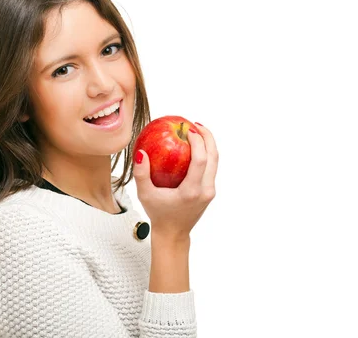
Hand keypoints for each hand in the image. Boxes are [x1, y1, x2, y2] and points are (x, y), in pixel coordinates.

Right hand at [132, 123, 218, 241]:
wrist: (173, 233)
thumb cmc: (158, 213)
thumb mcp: (145, 195)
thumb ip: (141, 174)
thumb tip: (141, 153)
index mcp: (191, 191)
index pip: (201, 160)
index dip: (198, 142)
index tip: (188, 129)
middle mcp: (205, 190)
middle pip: (214, 157)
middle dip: (208, 137)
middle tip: (195, 124)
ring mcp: (210, 191)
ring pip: (216, 161)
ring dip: (209, 144)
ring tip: (197, 130)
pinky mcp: (210, 191)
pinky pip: (212, 167)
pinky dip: (206, 153)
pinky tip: (195, 146)